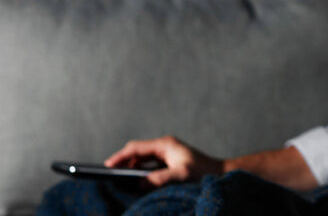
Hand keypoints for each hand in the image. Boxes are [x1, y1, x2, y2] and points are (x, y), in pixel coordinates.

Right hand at [104, 135, 224, 186]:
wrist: (220, 173)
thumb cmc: (203, 172)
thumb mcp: (181, 175)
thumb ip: (160, 178)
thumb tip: (140, 183)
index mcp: (165, 144)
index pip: (136, 147)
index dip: (120, 156)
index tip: (107, 165)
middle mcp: (165, 146)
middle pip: (137, 151)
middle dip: (123, 162)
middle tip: (110, 175)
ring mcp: (167, 153)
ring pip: (142, 158)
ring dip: (132, 167)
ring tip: (120, 179)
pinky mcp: (169, 161)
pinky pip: (149, 164)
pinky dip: (140, 171)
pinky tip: (136, 182)